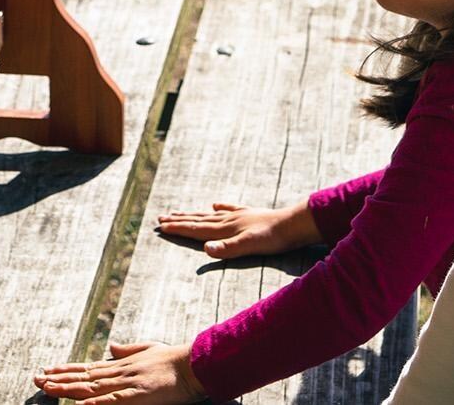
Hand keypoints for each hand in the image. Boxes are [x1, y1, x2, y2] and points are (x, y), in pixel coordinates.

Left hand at [35, 342, 206, 403]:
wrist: (190, 364)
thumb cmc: (171, 358)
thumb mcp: (146, 349)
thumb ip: (127, 349)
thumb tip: (111, 347)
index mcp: (120, 364)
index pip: (87, 367)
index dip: (66, 369)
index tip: (48, 370)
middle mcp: (119, 372)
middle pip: (83, 376)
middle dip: (59, 378)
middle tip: (36, 379)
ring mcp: (126, 383)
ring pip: (91, 387)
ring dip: (68, 388)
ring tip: (48, 388)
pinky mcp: (137, 395)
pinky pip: (113, 401)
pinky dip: (97, 402)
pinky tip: (82, 404)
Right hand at [154, 200, 320, 259]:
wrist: (291, 225)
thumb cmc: (270, 239)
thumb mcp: (248, 247)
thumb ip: (227, 248)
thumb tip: (205, 248)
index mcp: (225, 230)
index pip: (197, 230)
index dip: (179, 229)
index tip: (161, 227)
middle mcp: (228, 220)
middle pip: (199, 220)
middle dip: (179, 220)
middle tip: (161, 218)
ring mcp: (238, 216)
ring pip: (210, 215)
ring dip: (193, 214)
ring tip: (180, 211)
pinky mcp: (249, 215)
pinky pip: (229, 209)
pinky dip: (219, 208)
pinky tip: (215, 205)